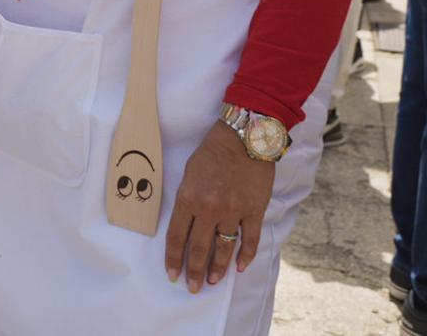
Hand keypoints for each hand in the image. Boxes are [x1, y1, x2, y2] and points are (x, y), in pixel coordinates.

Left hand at [164, 122, 275, 292]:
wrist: (244, 138)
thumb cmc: (212, 153)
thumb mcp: (189, 173)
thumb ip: (186, 200)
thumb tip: (184, 225)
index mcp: (188, 198)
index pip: (177, 236)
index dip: (173, 258)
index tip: (172, 275)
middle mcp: (209, 208)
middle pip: (199, 248)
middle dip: (194, 271)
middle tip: (193, 288)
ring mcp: (234, 211)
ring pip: (224, 247)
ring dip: (218, 268)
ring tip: (214, 282)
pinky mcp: (254, 210)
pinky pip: (250, 239)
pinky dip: (245, 256)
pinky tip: (239, 267)